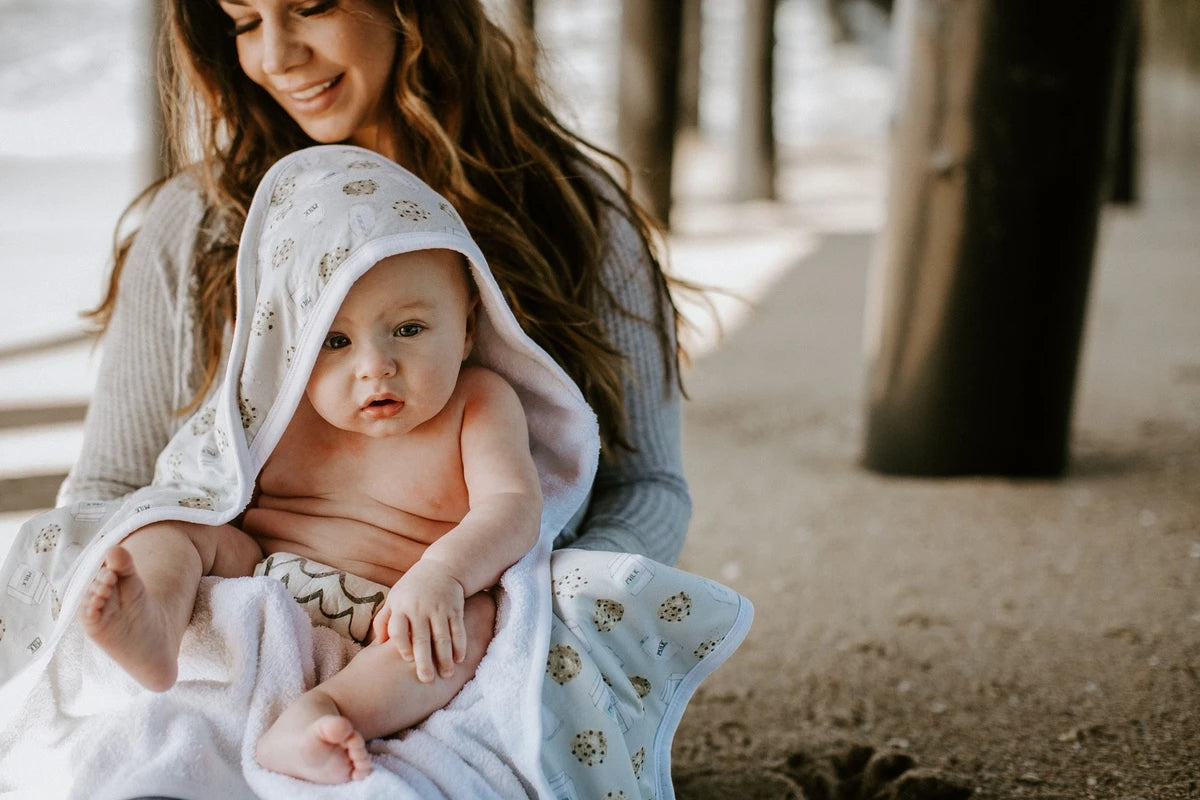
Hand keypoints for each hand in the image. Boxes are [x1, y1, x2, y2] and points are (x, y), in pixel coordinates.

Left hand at [371, 560, 466, 682]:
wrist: (442, 566)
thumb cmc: (413, 587)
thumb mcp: (394, 598)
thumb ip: (383, 619)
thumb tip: (376, 644)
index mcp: (401, 606)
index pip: (398, 629)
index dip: (402, 645)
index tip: (407, 660)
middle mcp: (420, 608)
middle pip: (421, 638)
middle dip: (424, 660)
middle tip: (426, 679)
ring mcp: (439, 608)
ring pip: (442, 637)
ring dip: (445, 657)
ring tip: (446, 675)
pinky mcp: (455, 608)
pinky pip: (458, 629)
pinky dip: (460, 645)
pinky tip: (460, 659)